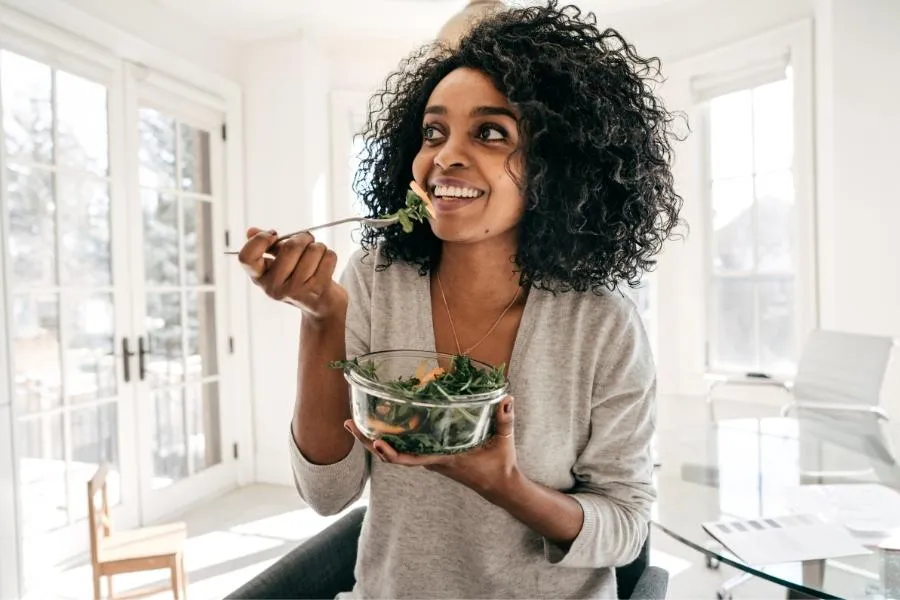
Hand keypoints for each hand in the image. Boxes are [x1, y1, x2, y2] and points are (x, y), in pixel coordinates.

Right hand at [238, 227, 346, 320]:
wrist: (320, 306)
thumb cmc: (298, 278)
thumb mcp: (278, 264)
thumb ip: (267, 247)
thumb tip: (251, 231)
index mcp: (260, 278)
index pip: (246, 257)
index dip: (259, 240)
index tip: (273, 234)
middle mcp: (274, 287)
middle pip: (290, 246)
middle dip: (303, 238)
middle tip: (307, 240)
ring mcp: (295, 290)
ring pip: (313, 250)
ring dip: (319, 247)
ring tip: (316, 257)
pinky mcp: (317, 290)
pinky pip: (329, 257)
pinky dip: (330, 256)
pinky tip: (325, 266)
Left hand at [345, 396, 519, 499]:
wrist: (500, 486)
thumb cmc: (500, 465)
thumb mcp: (504, 441)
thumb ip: (505, 419)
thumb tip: (505, 398)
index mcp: (444, 460)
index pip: (411, 460)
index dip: (391, 453)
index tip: (375, 442)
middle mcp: (431, 461)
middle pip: (392, 455)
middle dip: (368, 441)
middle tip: (348, 423)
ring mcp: (429, 459)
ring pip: (395, 452)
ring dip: (373, 439)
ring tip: (354, 420)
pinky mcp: (432, 456)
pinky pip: (405, 449)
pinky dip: (389, 439)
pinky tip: (381, 424)